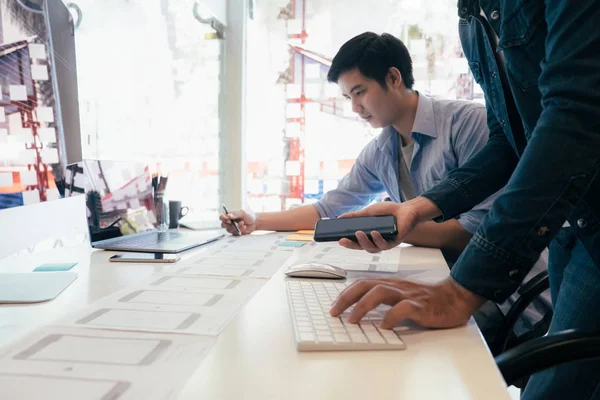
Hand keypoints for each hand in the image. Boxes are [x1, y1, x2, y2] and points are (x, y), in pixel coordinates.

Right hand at [219, 209, 255, 234]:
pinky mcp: (235, 232)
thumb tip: (228, 216)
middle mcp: (229, 222)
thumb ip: (235, 214)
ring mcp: (232, 228)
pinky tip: (244, 227)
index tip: (229, 220)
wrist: (254, 222)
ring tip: (243, 223)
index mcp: (229, 215)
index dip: (223, 219)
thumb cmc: (248, 215)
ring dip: (236, 227)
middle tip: (234, 223)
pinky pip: (235, 233)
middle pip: (223, 225)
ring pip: (229, 230)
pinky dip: (240, 230)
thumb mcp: (243, 213)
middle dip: (229, 225)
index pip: (222, 217)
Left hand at [330, 277, 484, 328]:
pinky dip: (391, 317)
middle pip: (366, 285)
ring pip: (381, 292)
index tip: (334, 307)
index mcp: (390, 284)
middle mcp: (396, 286)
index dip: (345, 294)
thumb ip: (384, 301)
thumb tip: (361, 312)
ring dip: (363, 305)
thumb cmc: (426, 299)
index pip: (362, 284)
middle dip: (347, 298)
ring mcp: (408, 295)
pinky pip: (403, 308)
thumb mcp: (401, 296)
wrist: (454, 298)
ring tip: (353, 320)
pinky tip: (384, 327)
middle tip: (335, 313)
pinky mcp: (420, 305)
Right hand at [338, 201, 418, 252]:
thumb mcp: (368, 212)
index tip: (339, 240)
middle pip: (362, 248)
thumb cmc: (388, 212)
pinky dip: (378, 239)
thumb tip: (339, 217)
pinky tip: (374, 232)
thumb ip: (355, 216)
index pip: (356, 242)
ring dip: (364, 242)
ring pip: (372, 249)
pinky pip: (384, 245)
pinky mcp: (394, 242)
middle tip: (343, 240)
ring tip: (358, 233)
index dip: (348, 243)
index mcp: (369, 236)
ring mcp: (385, 243)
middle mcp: (375, 241)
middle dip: (352, 245)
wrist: (406, 209)